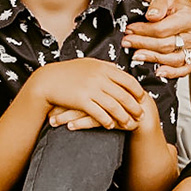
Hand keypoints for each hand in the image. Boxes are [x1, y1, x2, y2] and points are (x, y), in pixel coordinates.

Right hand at [23, 58, 146, 130]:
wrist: (48, 80)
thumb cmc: (67, 72)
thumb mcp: (88, 64)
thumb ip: (104, 66)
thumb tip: (118, 67)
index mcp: (103, 67)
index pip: (128, 80)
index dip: (137, 91)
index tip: (142, 98)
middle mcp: (100, 77)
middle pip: (124, 95)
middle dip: (134, 107)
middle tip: (141, 115)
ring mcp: (91, 89)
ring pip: (114, 106)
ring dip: (123, 117)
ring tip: (129, 124)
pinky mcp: (82, 100)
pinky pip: (99, 113)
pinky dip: (107, 121)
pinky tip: (111, 126)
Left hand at [122, 0, 190, 76]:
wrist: (185, 9)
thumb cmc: (174, 3)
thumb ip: (158, 3)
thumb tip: (152, 16)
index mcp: (190, 17)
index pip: (162, 29)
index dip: (143, 31)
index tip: (129, 29)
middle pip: (165, 45)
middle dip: (142, 44)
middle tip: (126, 42)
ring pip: (172, 59)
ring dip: (151, 58)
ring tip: (135, 55)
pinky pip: (183, 70)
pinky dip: (170, 73)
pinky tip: (158, 72)